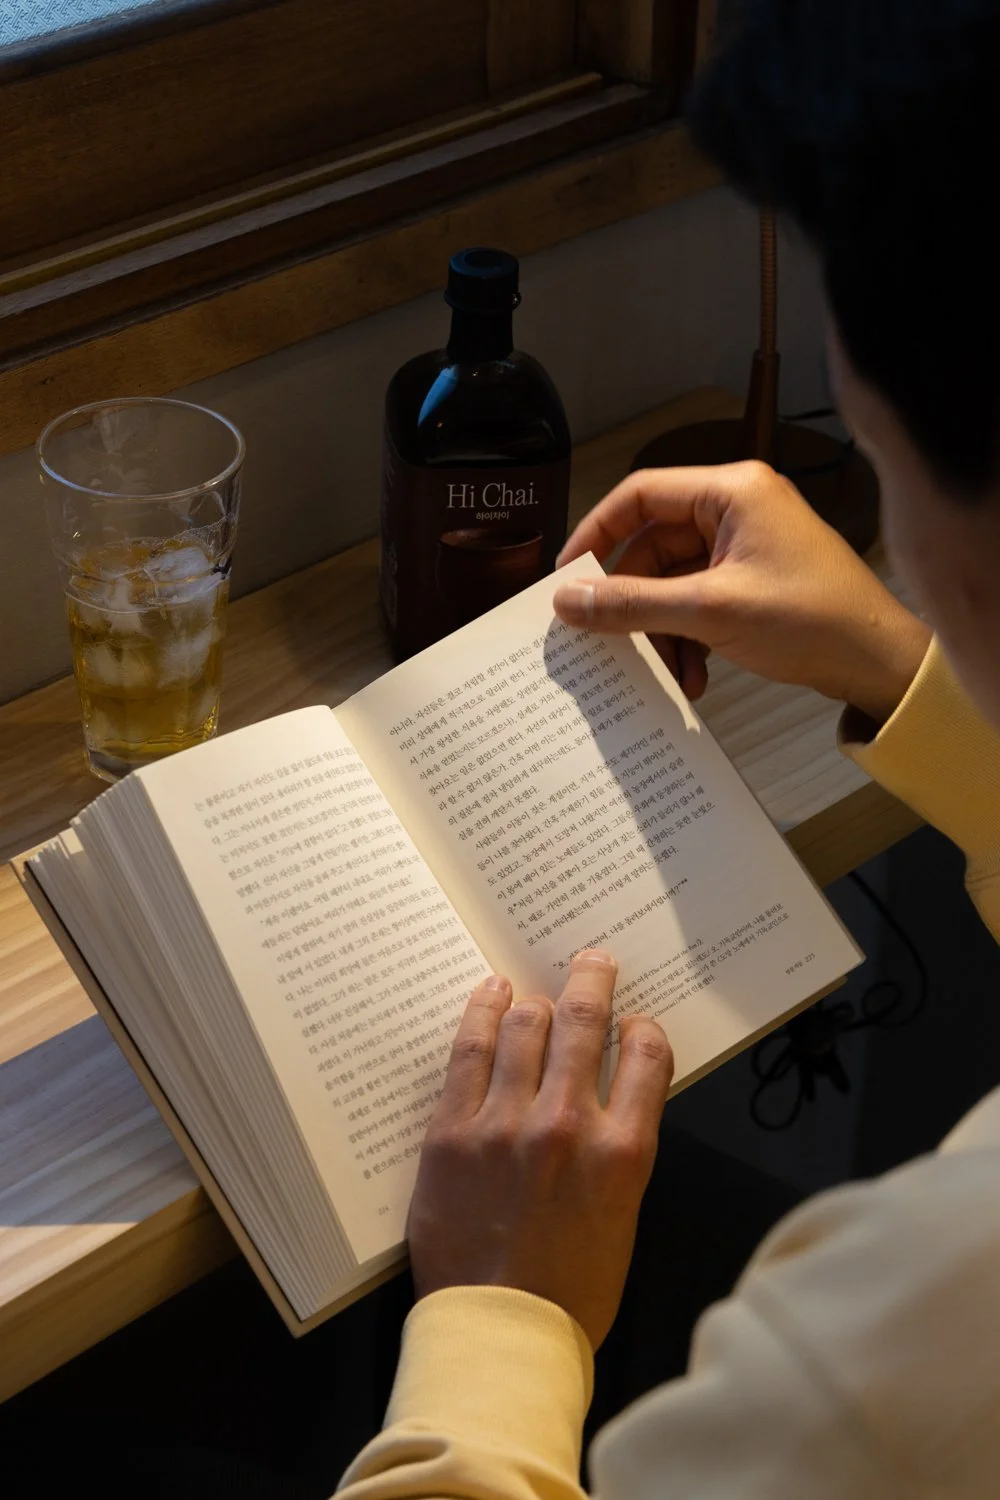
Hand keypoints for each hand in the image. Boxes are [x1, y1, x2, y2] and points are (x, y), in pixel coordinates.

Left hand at [407, 952, 672, 1349]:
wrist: (500, 1339)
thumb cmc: (571, 1294)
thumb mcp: (622, 1218)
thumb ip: (618, 1152)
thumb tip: (609, 1102)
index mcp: (622, 1152)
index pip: (646, 1055)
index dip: (643, 1029)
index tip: (635, 1024)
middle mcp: (568, 1125)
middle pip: (585, 1024)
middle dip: (593, 983)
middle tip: (594, 961)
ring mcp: (505, 1123)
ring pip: (526, 1026)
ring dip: (540, 997)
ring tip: (540, 986)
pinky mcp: (452, 1131)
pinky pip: (469, 1051)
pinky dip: (484, 1013)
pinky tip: (492, 995)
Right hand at [553, 461, 930, 723]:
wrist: (879, 662)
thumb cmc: (812, 620)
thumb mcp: (709, 611)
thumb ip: (632, 603)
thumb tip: (569, 600)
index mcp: (732, 492)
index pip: (640, 493)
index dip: (596, 533)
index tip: (569, 576)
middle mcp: (738, 509)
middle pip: (654, 544)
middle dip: (634, 600)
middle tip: (605, 637)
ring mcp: (748, 546)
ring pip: (674, 581)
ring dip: (663, 630)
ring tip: (665, 670)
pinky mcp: (754, 581)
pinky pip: (699, 602)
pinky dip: (689, 638)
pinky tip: (694, 675)